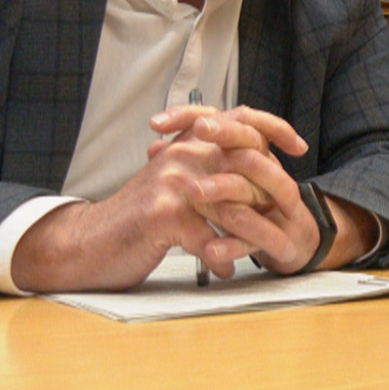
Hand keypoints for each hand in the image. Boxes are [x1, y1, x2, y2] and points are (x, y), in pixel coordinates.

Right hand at [11, 106, 317, 291]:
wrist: (90, 242)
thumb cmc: (139, 218)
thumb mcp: (174, 184)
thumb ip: (207, 170)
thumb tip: (252, 168)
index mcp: (189, 143)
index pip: (241, 119)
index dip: (274, 127)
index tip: (299, 146)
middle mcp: (183, 154)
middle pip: (246, 158)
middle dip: (273, 188)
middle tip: (291, 211)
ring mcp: (173, 183)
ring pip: (233, 202)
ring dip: (253, 230)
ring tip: (267, 249)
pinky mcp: (163, 216)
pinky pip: (209, 239)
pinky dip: (221, 258)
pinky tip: (225, 270)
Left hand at [150, 105, 380, 273]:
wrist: (289, 240)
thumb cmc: (249, 202)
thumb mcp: (221, 175)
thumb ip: (190, 159)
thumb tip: (155, 147)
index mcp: (248, 149)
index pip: (223, 120)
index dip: (191, 116)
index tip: (157, 122)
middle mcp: (264, 167)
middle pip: (248, 140)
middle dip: (223, 133)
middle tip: (199, 129)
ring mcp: (270, 200)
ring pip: (247, 187)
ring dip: (221, 187)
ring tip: (192, 192)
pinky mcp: (275, 236)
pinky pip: (252, 239)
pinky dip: (231, 245)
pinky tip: (210, 251)